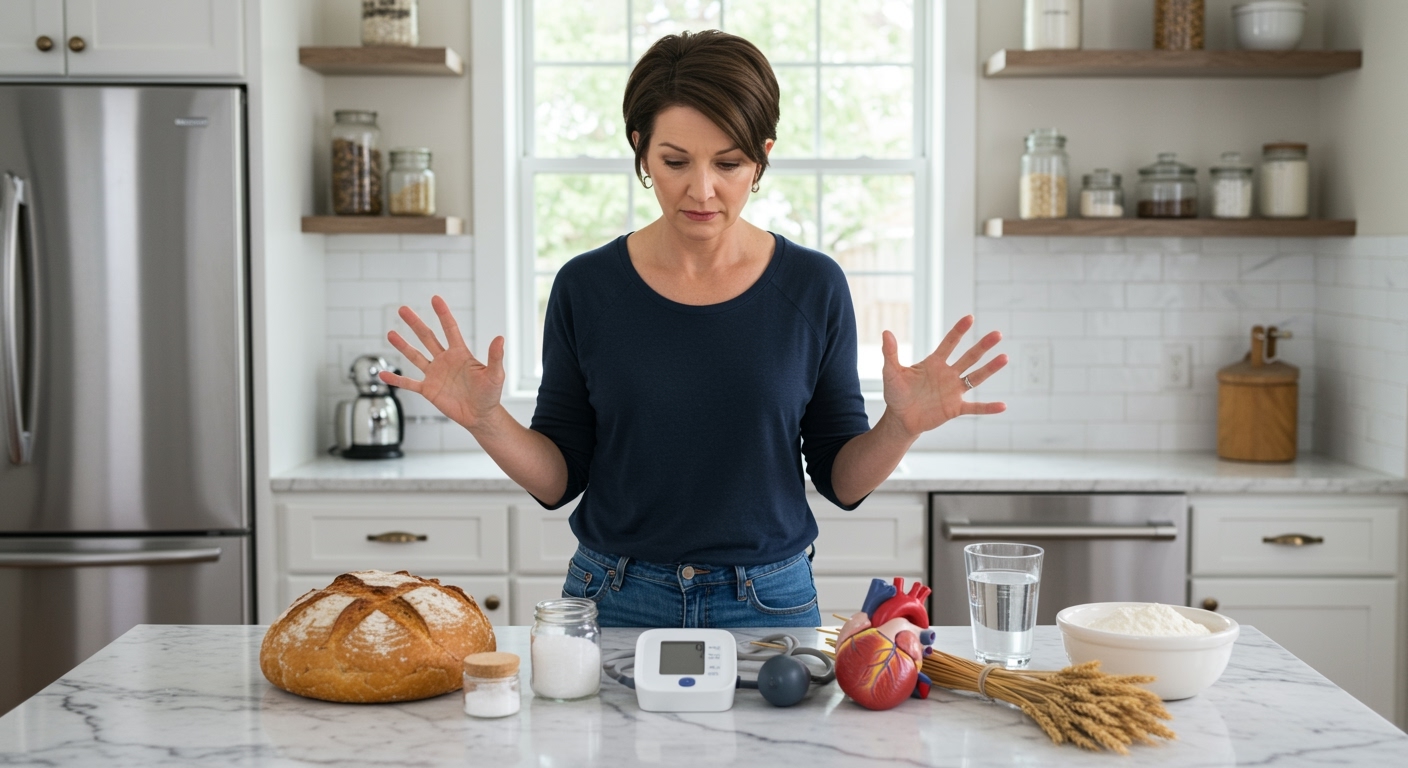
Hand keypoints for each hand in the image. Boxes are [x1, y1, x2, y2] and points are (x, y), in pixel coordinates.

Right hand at [379, 295, 504, 430]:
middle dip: (415, 323)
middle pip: (427, 337)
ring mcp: (435, 374)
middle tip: (403, 309)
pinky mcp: (428, 390)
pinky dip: (396, 380)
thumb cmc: (490, 395)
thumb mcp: (495, 375)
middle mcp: (445, 360)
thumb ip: (495, 357)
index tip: (435, 299)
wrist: (481, 415)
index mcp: (460, 354)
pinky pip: (409, 383)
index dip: (443, 314)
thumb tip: (500, 338)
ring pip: (415, 356)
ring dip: (402, 346)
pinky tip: (383, 374)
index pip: (450, 329)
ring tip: (390, 334)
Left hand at [880, 315, 1006, 437]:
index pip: (949, 343)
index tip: (969, 318)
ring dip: (990, 369)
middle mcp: (948, 374)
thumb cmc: (896, 393)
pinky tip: (1003, 406)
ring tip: (1004, 357)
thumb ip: (890, 353)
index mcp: (934, 363)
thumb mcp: (891, 372)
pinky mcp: (955, 408)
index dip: (958, 331)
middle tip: (997, 334)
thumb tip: (886, 332)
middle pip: (969, 357)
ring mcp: (953, 391)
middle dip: (982, 346)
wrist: (900, 418)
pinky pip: (974, 407)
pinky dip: (987, 408)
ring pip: (976, 377)